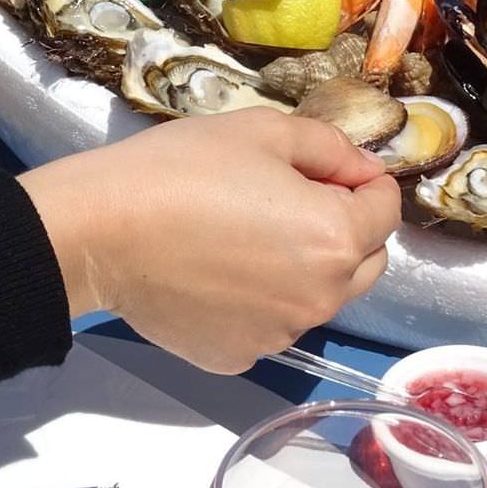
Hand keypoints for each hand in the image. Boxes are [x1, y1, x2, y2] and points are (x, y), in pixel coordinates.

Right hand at [17, 110, 400, 373]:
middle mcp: (321, 298)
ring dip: (305, 267)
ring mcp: (280, 335)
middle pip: (365, 261)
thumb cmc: (182, 171)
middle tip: (292, 200)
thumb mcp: (264, 131)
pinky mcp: (239, 356)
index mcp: (336, 238)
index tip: (330, 168)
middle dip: (346, 228)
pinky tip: (218, 272)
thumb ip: (331, 147)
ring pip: (319, 296)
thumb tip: (361, 170)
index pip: (386, 209)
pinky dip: (262, 300)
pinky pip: (272, 323)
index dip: (365, 181)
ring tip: (247, 236)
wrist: (100, 232)